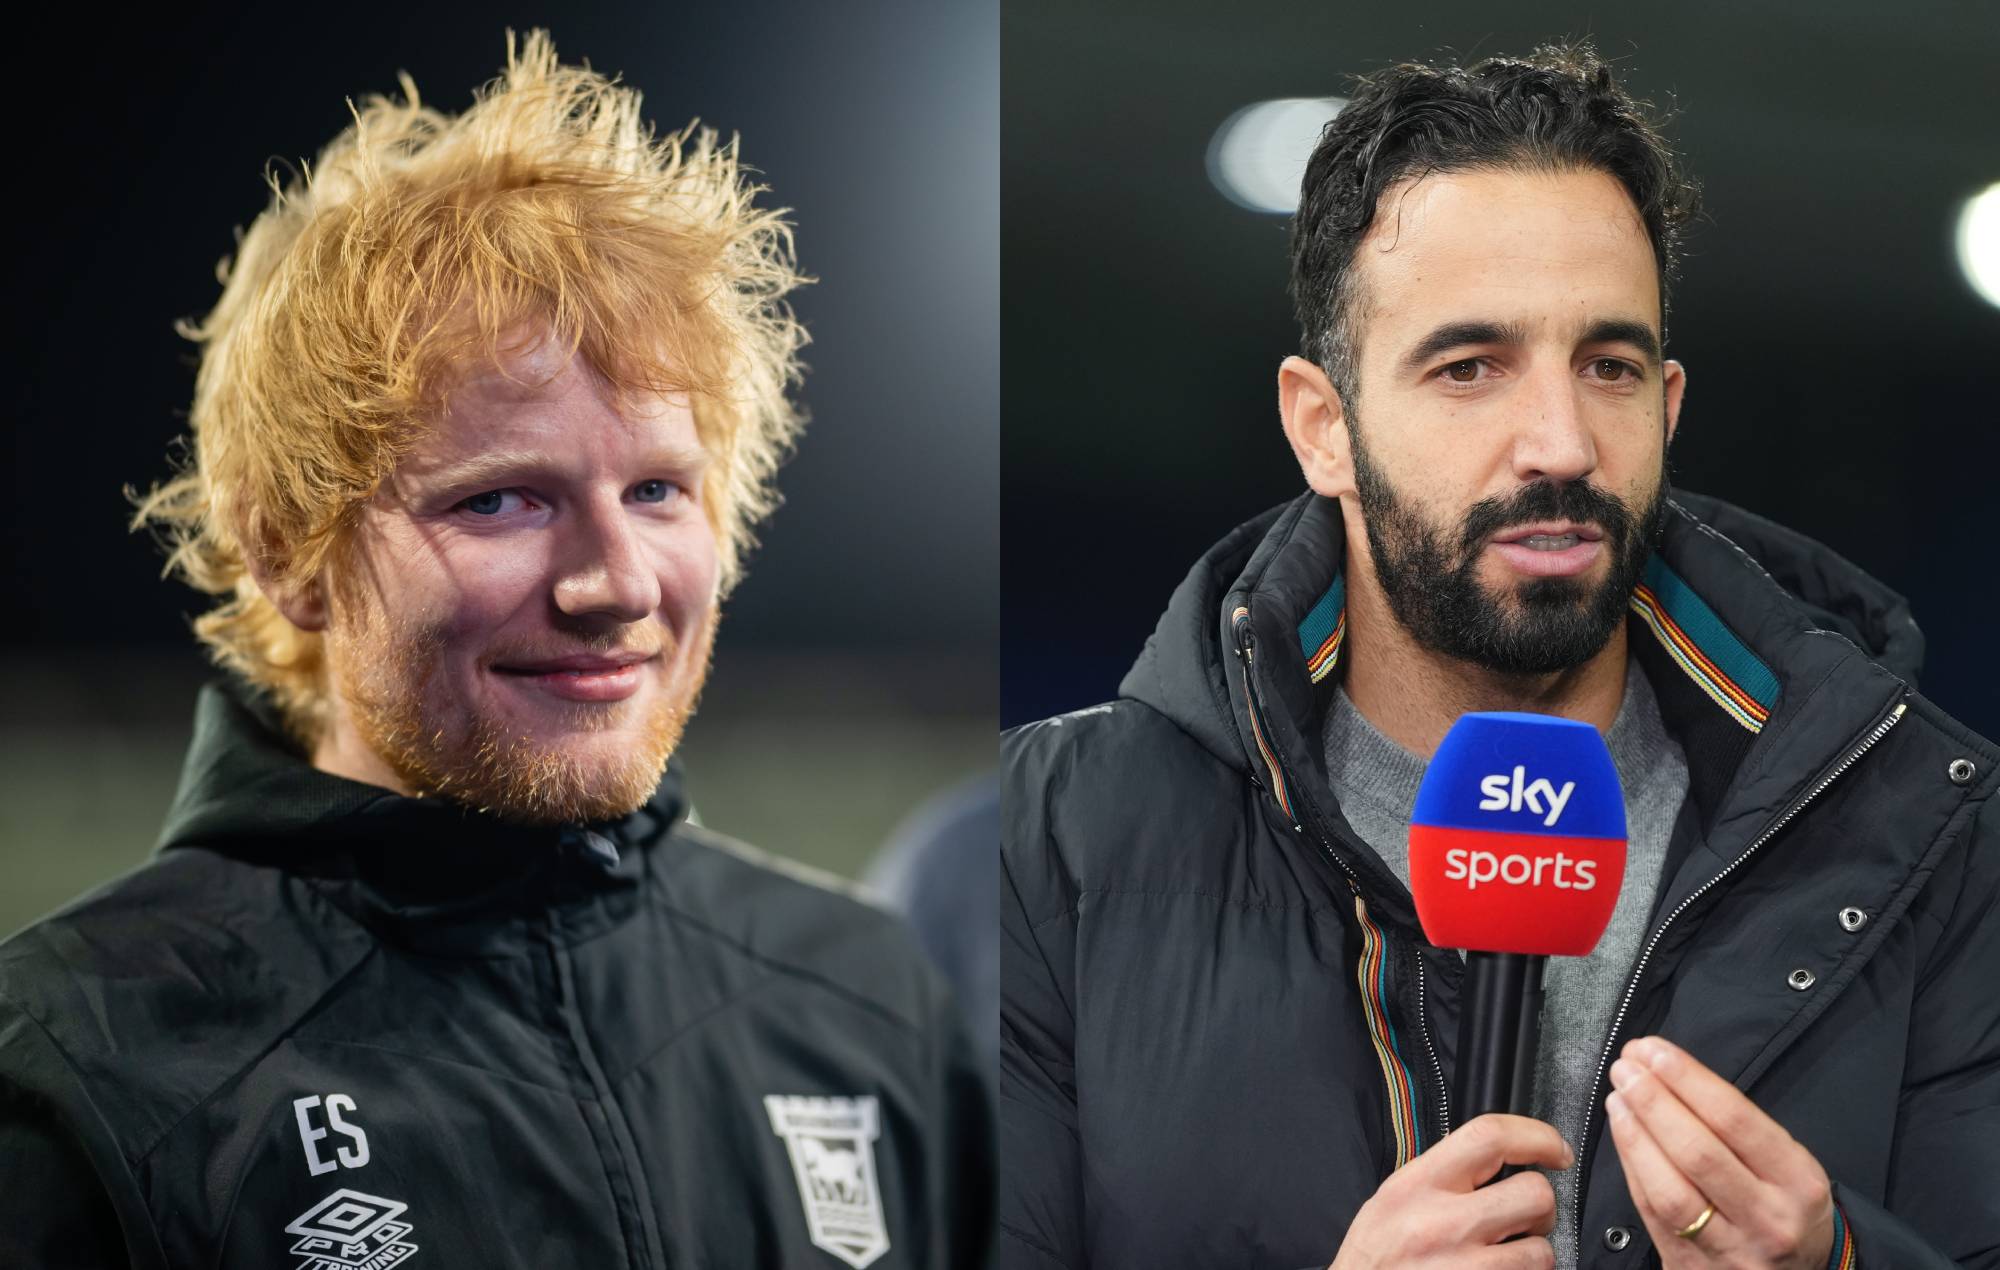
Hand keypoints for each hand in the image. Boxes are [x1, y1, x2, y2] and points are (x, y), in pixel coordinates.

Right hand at [1328, 1113, 1570, 1268]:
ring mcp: (1466, 1268)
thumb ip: (1441, 1175)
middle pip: (1534, 1194)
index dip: (1536, 1136)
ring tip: (1506, 1257)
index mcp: (1417, 1185)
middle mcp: (1443, 1223)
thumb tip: (1496, 1159)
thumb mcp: (1393, 1199)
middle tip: (1525, 1216)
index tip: (1555, 1149)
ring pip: (1542, 1250)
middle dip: (1541, 1206)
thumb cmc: (1375, 1258)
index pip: (1490, 1137)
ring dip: (1534, 1253)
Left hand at [1606, 1035, 1835, 1268]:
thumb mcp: (1788, 1165)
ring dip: (1635, 1137)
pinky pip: (1653, 1213)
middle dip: (1655, 1103)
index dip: (1689, 1081)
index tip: (1655, 1051)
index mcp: (1799, 1183)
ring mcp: (1730, 1248)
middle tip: (1627, 1069)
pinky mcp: (1691, 1265)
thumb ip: (1737, 1127)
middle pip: (1699, 1154)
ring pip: (1670, 1191)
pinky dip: (1632, 1168)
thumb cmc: (1784, 1204)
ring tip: (1618, 1098)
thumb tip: (1669, 1071)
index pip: (1736, 1121)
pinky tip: (1622, 1135)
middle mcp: (1768, 1218)